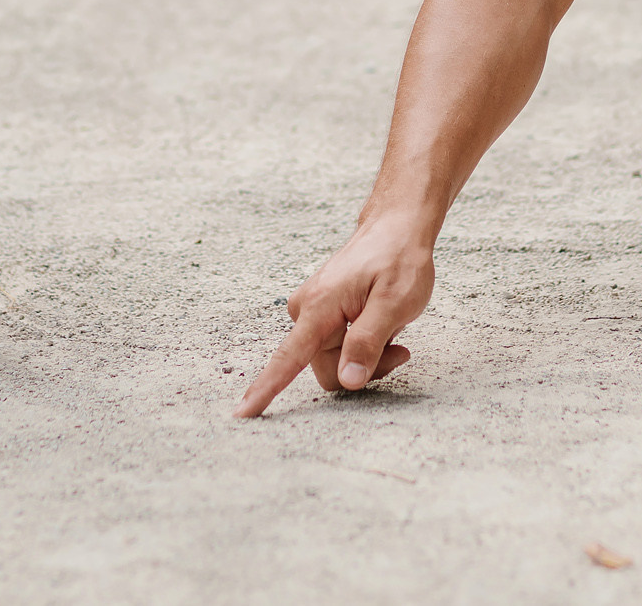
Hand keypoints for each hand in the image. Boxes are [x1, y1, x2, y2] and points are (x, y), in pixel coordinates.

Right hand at [234, 219, 430, 417]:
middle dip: (364, 369)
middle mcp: (306, 310)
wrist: (396, 228)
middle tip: (400, 350)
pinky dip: (363, 346)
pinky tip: (381, 325)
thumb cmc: (398, 259)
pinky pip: (339, 349)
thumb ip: (368, 342)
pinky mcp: (321, 314)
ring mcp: (312, 312)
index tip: (241, 413)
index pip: (288, 358)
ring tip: (393, 330)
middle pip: (329, 370)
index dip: (266, 389)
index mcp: (319, 307)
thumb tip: (346, 380)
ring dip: (367, 358)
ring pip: (336, 363)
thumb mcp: (395, 302)